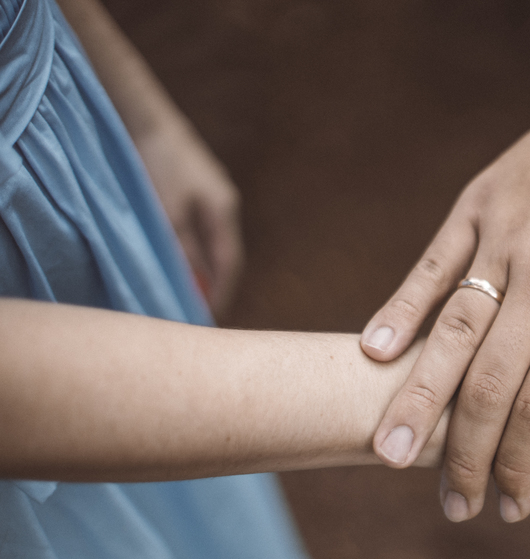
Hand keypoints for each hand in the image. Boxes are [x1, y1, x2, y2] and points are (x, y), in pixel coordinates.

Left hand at [134, 119, 242, 315]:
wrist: (143, 114)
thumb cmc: (157, 162)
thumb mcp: (167, 211)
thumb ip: (183, 249)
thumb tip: (194, 284)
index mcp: (224, 210)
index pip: (229, 263)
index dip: (220, 292)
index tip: (208, 318)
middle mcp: (224, 204)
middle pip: (223, 254)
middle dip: (213, 284)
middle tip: (197, 310)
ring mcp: (210, 194)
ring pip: (210, 242)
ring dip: (200, 267)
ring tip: (185, 290)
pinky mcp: (193, 187)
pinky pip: (198, 229)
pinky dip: (191, 249)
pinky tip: (178, 257)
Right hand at [360, 74, 529, 521]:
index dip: (524, 462)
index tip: (510, 503)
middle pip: (494, 383)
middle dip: (467, 452)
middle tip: (448, 501)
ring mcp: (509, 236)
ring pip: (453, 332)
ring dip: (419, 400)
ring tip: (389, 452)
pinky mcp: (479, 203)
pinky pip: (433, 265)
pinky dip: (402, 311)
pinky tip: (376, 355)